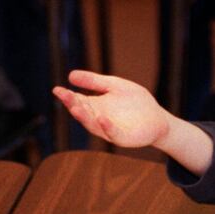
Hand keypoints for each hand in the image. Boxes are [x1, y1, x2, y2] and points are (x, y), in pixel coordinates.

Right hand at [53, 70, 171, 148]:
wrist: (157, 120)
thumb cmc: (135, 102)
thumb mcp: (115, 86)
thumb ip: (94, 82)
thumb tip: (70, 75)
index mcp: (96, 106)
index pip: (78, 101)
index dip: (67, 96)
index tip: (57, 89)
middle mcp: (99, 119)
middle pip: (83, 113)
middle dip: (73, 105)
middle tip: (65, 96)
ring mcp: (109, 130)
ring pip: (93, 125)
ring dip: (84, 117)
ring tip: (75, 108)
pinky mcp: (123, 138)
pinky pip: (113, 133)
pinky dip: (107, 126)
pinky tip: (102, 118)